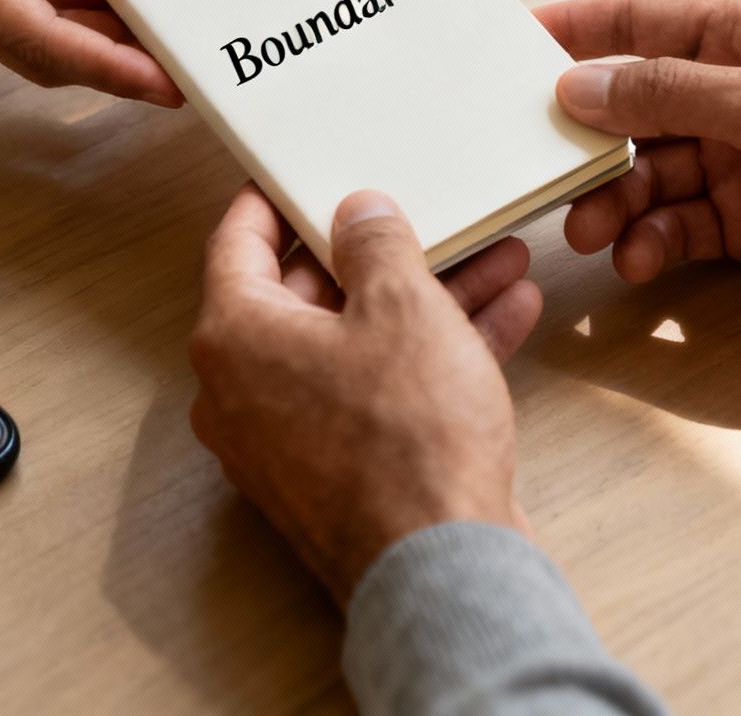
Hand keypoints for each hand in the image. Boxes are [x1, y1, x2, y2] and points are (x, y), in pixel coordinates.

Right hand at [0, 0, 180, 103]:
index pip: (39, 39)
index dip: (108, 66)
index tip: (166, 81)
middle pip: (42, 52)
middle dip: (116, 62)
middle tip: (188, 62)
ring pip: (38, 35)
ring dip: (99, 33)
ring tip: (168, 26)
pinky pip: (27, 7)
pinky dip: (76, 4)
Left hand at [190, 186, 543, 602]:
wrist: (441, 568)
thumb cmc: (407, 440)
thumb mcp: (404, 307)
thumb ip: (377, 244)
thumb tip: (359, 214)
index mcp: (235, 338)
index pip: (238, 243)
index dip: (274, 199)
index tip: (293, 171)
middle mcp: (243, 391)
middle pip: (309, 295)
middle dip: (382, 253)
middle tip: (424, 213)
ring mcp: (288, 440)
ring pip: (357, 344)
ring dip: (428, 300)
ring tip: (495, 258)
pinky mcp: (337, 474)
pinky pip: (378, 392)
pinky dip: (431, 356)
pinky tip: (505, 313)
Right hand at [537, 0, 740, 337]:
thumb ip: (668, 92)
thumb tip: (581, 83)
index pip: (641, 19)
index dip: (575, 29)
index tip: (510, 45)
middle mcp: (739, 90)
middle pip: (632, 104)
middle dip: (585, 138)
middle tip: (542, 169)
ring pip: (647, 172)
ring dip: (613, 200)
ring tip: (591, 230)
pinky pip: (676, 225)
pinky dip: (650, 241)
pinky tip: (639, 258)